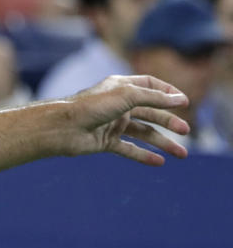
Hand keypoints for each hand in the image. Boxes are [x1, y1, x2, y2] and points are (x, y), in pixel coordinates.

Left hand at [62, 75, 189, 165]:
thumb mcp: (126, 96)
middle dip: (169, 121)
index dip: (167, 92)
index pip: (149, 85)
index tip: (184, 101)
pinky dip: (144, 155)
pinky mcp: (105, 141)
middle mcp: (117, 104)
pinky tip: (159, 162)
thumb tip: (179, 99)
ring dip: (162, 142)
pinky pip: (129, 149)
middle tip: (186, 131)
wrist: (62, 128)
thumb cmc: (91, 106)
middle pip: (150, 112)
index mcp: (120, 87)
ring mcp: (112, 124)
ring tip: (181, 154)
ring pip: (143, 133)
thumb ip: (154, 98)